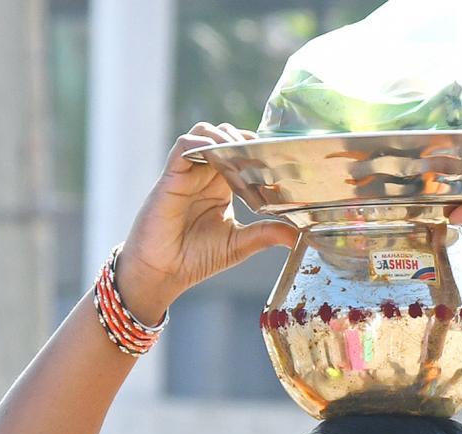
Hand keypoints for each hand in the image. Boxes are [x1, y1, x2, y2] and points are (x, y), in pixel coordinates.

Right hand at [115, 123, 297, 316]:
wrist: (163, 272)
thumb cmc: (197, 258)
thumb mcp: (239, 244)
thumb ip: (266, 234)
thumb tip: (298, 235)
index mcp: (222, 188)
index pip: (241, 156)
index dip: (258, 151)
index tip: (280, 156)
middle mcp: (205, 176)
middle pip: (225, 138)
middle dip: (246, 139)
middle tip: (266, 151)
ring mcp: (188, 174)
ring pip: (205, 134)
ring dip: (225, 135)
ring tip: (244, 149)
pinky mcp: (171, 177)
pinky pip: (184, 146)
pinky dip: (202, 142)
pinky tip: (219, 152)